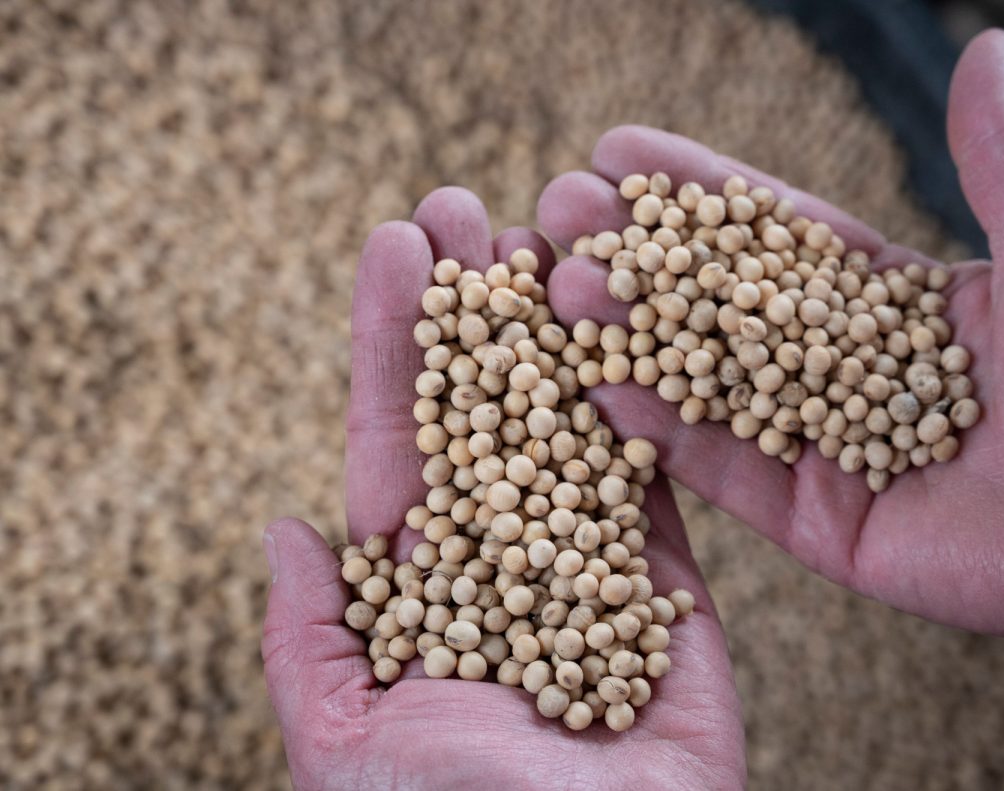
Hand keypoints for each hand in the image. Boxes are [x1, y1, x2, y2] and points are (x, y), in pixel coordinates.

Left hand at [260, 189, 744, 789]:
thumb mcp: (344, 743)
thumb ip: (309, 641)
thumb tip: (287, 533)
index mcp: (421, 594)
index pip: (401, 444)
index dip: (398, 346)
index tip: (396, 246)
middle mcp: (502, 567)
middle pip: (486, 414)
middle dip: (475, 311)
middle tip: (469, 207)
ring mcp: (589, 572)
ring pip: (571, 429)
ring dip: (557, 333)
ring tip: (545, 233)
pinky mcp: (672, 595)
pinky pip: (656, 490)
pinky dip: (641, 409)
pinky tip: (623, 323)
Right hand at [537, 30, 1003, 692]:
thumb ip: (999, 153)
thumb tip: (985, 47)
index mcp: (891, 306)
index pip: (773, 239)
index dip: (697, 197)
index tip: (619, 154)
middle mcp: (845, 376)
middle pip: (720, 310)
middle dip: (637, 262)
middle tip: (558, 217)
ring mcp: (827, 451)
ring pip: (707, 387)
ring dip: (627, 339)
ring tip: (553, 289)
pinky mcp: (821, 525)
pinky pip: (728, 474)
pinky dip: (663, 433)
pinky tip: (598, 384)